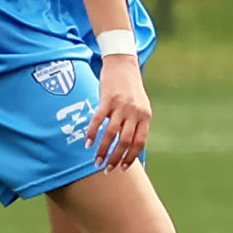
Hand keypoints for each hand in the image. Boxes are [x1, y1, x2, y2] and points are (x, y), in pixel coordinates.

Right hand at [85, 54, 150, 169]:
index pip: (139, 143)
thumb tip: (131, 148)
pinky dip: (92, 134)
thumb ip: (138, 124)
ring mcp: (120, 106)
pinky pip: (98, 121)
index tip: (122, 168)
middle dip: (115, 158)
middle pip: (125, 142)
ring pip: (111, 134)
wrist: (123, 63)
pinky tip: (88, 144)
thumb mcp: (141, 106)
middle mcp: (134, 112)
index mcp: (145, 116)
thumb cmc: (132, 88)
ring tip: (96, 162)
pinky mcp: (106, 99)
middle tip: (107, 169)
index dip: (130, 158)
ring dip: (103, 151)